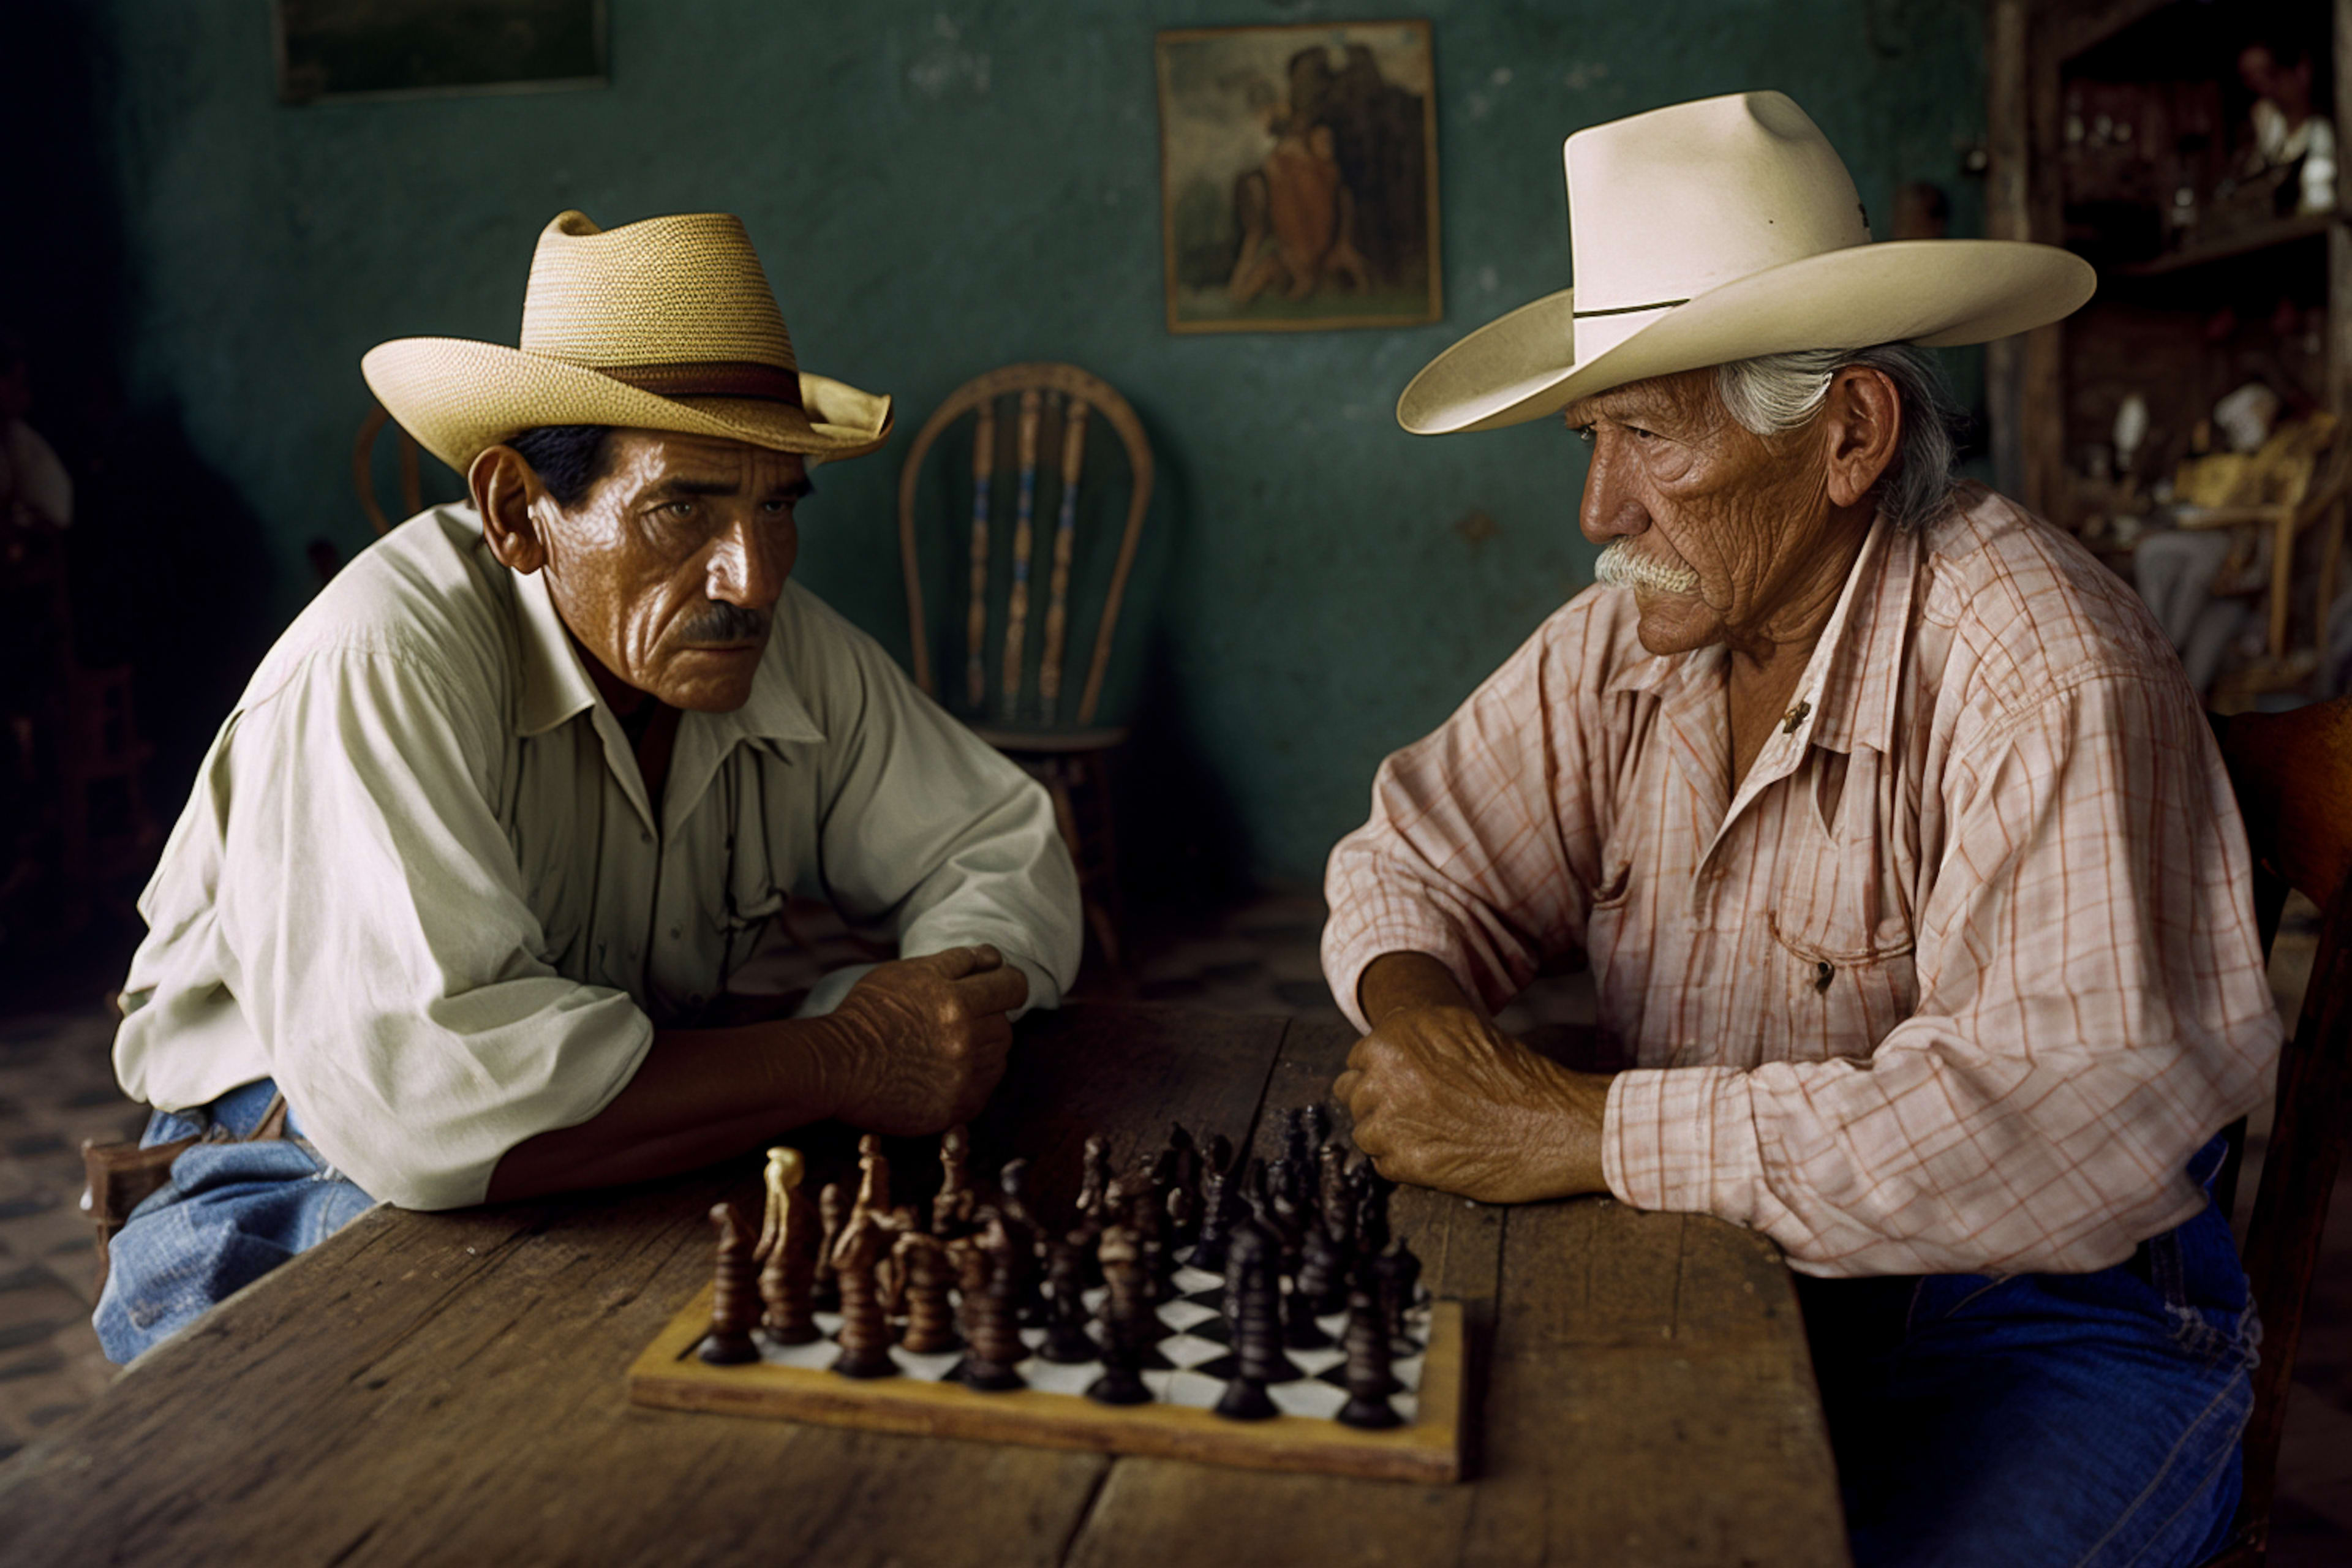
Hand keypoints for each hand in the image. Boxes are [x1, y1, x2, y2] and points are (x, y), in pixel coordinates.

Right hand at [815, 946, 1026, 1135]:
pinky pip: (985, 1088)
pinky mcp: (956, 1108)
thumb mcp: (908, 973)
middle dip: (987, 1017)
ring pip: (998, 1056)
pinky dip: (973, 1078)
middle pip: (1005, 1023)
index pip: (1013, 986)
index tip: (996, 988)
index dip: (1007, 983)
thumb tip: (994, 957)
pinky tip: (945, 1071)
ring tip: (946, 1046)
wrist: (837, 1066)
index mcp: (955, 1001)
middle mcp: (965, 1041)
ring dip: (982, 1048)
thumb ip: (958, 962)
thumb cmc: (868, 1013)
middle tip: (953, 1020)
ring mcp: (962, 1078)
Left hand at [1334, 975, 1607, 1203]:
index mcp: (1397, 1035)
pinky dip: (1406, 1165)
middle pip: (1353, 1095)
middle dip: (1380, 1104)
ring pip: (1365, 1132)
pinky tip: (1441, 1154)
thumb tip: (1380, 1053)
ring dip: (1392, 1137)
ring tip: (1437, 1135)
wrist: (1557, 1125)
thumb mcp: (1464, 1032)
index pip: (1359, 1059)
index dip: (1383, 1075)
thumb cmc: (1520, 1080)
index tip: (1407, 1086)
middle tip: (1422, 1113)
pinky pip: (1383, 1165)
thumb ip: (1416, 1039)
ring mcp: (1391, 1118)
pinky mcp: (1404, 1161)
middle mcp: (1386, 1072)